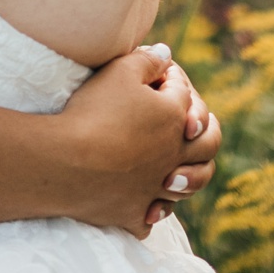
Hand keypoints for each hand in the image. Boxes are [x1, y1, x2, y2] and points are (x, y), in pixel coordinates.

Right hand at [55, 46, 222, 236]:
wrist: (65, 162)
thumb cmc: (93, 111)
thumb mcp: (119, 70)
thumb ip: (147, 59)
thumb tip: (166, 53)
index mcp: (176, 118)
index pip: (185, 96)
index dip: (173, 82)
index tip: (159, 76)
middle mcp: (174, 156)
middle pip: (208, 146)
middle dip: (204, 132)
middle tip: (192, 128)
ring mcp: (156, 189)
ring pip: (187, 188)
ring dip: (187, 179)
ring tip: (175, 173)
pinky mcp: (134, 214)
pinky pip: (149, 219)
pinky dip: (149, 212)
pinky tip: (145, 207)